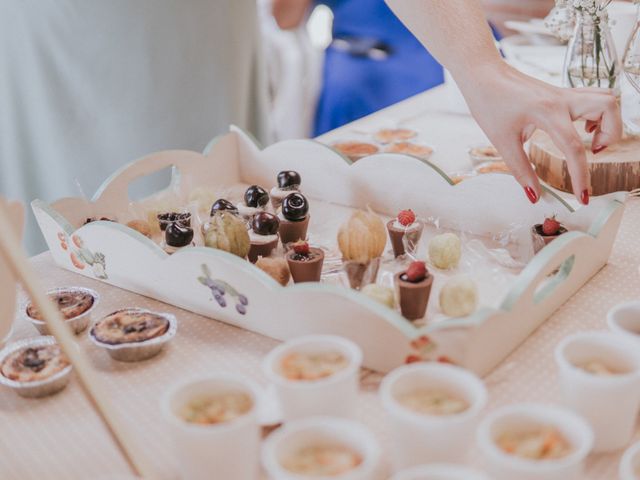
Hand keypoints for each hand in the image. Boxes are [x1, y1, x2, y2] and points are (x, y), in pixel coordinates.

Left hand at [458, 62, 621, 204]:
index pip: (574, 148)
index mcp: (547, 112)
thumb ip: (521, 170)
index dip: (582, 177)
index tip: (583, 197)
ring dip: (608, 121)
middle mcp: (562, 99)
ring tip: (590, 141)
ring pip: (606, 98)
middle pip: (609, 108)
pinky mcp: (560, 93)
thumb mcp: (501, 141)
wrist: (482, 73)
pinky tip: (580, 128)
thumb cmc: (488, 102)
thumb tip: (534, 195)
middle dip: (611, 135)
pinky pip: (592, 97)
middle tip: (594, 153)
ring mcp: (563, 93)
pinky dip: (596, 113)